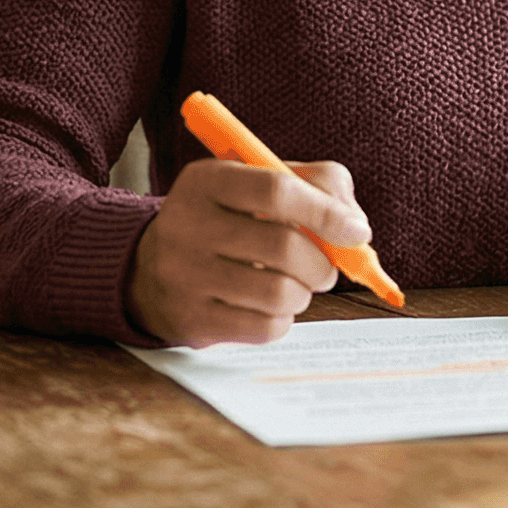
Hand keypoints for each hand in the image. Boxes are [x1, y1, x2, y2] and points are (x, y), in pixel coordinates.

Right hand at [126, 158, 368, 347]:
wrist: (152, 269)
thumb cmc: (227, 220)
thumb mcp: (258, 184)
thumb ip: (316, 185)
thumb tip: (354, 226)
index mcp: (206, 180)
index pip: (276, 189)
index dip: (326, 212)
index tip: (356, 231)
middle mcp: (187, 224)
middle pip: (283, 246)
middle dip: (321, 264)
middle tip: (325, 270)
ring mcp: (184, 275)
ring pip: (278, 293)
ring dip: (302, 294)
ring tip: (294, 287)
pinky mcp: (191, 320)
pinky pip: (264, 327)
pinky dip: (282, 320)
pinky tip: (269, 307)